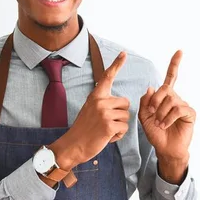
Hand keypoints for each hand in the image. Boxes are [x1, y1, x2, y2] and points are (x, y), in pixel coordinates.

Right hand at [50, 52, 129, 169]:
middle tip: (106, 123)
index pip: (107, 77)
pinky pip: (124, 128)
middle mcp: (100, 101)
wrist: (73, 145)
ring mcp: (104, 113)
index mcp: (96, 96)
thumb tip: (121, 102)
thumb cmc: (84, 129)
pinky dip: (119, 135)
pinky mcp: (109, 125)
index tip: (124, 53)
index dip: (116, 64)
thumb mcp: (90, 109)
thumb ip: (103, 103)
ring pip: (126, 117)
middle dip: (121, 114)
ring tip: (105, 131)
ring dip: (119, 126)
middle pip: (126, 103)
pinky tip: (107, 137)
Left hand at [138, 51, 195, 162]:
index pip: (170, 77)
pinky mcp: (190, 114)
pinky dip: (168, 117)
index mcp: (165, 96)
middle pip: (165, 88)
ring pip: (170, 100)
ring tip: (159, 123)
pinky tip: (164, 125)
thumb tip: (151, 87)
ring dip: (161, 113)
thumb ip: (145, 101)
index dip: (174, 64)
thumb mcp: (144, 116)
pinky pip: (178, 109)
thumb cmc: (156, 133)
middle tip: (152, 113)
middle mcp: (176, 98)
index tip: (180, 51)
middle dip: (155, 100)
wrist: (165, 149)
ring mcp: (184, 105)